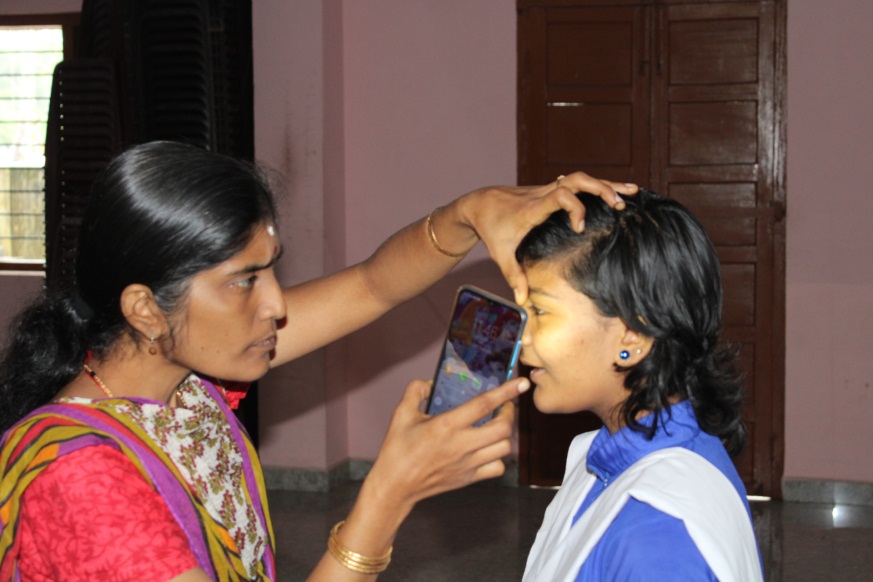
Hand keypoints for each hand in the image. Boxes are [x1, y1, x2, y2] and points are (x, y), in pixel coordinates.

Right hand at [365, 377, 528, 514]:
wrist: (395, 486)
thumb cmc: (397, 450)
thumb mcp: (401, 414)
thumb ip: (416, 391)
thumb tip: (431, 382)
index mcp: (446, 426)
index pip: (484, 405)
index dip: (506, 392)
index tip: (521, 383)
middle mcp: (461, 445)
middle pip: (502, 428)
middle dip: (510, 413)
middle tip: (505, 406)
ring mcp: (467, 464)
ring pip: (504, 448)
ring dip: (506, 434)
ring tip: (498, 425)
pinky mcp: (468, 478)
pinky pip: (497, 468)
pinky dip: (499, 457)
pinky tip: (490, 448)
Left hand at [456, 172, 637, 303]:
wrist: (479, 205)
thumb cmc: (491, 230)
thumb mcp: (501, 254)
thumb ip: (513, 276)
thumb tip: (522, 301)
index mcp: (533, 209)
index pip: (560, 196)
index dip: (575, 208)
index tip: (579, 228)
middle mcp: (543, 194)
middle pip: (576, 180)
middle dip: (600, 189)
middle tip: (619, 204)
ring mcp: (547, 189)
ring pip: (580, 178)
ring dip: (606, 184)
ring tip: (631, 192)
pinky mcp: (550, 189)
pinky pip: (578, 183)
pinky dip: (598, 185)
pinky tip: (616, 190)